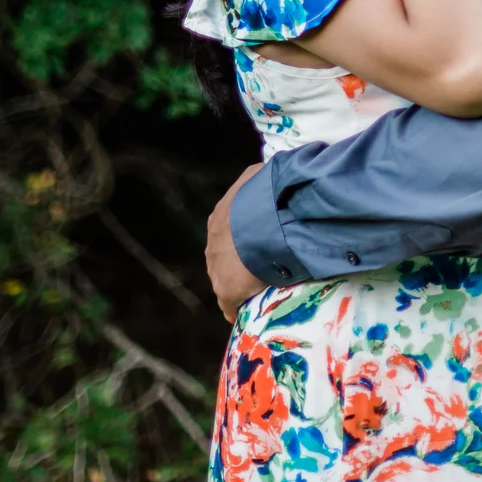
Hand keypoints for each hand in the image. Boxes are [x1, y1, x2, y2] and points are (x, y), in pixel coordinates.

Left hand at [207, 163, 268, 323]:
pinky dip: (238, 306)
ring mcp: (217, 267)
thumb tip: (268, 171)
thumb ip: (259, 178)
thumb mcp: (259, 175)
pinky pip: (230, 304)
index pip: (229, 232)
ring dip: (242, 282)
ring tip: (261, 286)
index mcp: (220, 217)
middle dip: (241, 261)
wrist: (264, 220)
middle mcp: (213, 242)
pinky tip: (244, 311)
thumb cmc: (265, 194)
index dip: (244, 238)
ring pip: (227, 279)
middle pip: (225, 257)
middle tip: (263, 265)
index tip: (259, 243)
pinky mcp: (226, 289)